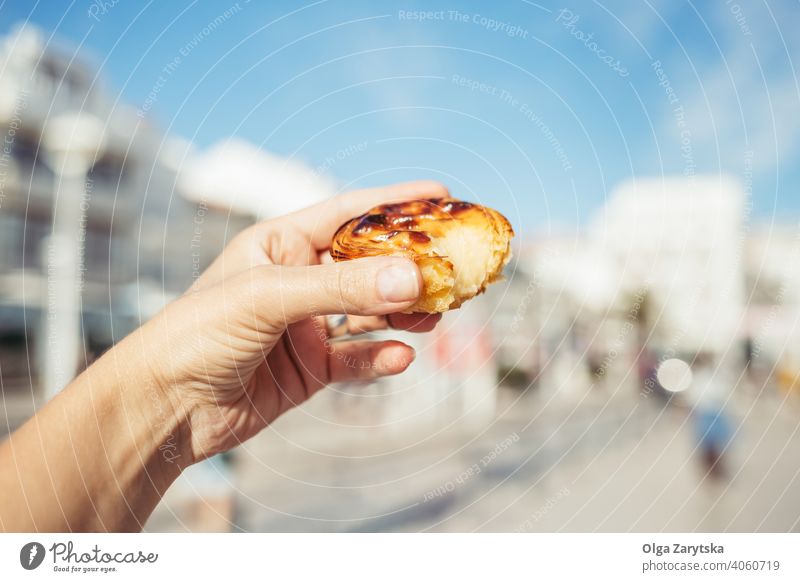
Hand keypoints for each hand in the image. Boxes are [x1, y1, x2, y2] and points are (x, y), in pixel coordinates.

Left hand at [133, 181, 446, 464]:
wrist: (164, 407)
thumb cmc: (197, 333)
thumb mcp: (267, 297)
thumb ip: (340, 287)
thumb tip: (412, 277)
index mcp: (281, 245)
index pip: (348, 213)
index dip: (394, 203)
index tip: (441, 194)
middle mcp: (297, 281)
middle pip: (368, 265)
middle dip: (411, 265)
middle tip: (455, 266)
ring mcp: (306, 326)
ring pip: (371, 312)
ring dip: (405, 313)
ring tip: (437, 314)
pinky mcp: (310, 369)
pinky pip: (357, 359)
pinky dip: (381, 358)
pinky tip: (402, 357)